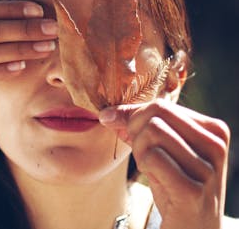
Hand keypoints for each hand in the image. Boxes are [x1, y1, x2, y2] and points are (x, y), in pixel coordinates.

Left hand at [99, 99, 229, 228]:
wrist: (193, 228)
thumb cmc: (174, 184)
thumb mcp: (160, 147)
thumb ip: (135, 124)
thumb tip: (106, 113)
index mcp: (213, 130)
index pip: (160, 105)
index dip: (135, 119)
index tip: (132, 136)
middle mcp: (216, 145)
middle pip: (155, 115)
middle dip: (136, 132)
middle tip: (143, 154)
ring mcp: (207, 169)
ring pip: (152, 133)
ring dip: (140, 152)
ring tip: (153, 169)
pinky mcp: (193, 191)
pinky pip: (153, 158)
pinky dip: (145, 166)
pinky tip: (156, 180)